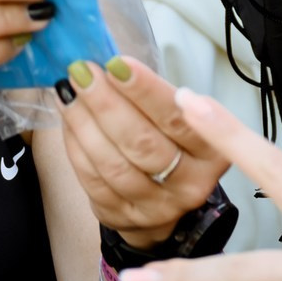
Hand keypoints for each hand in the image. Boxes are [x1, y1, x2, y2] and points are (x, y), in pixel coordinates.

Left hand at [53, 54, 228, 243]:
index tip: (118, 64)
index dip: (147, 91)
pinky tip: (68, 122)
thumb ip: (154, 96)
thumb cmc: (169, 143)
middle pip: (143, 143)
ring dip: (85, 124)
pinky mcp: (126, 218)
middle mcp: (191, 183)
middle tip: (83, 73)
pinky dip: (76, 148)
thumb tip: (109, 62)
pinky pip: (94, 182)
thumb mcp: (177, 118)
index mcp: (212, 151)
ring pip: (114, 165)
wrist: (161, 199)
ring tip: (69, 93)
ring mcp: (158, 206)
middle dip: (107, 104)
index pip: (178, 119)